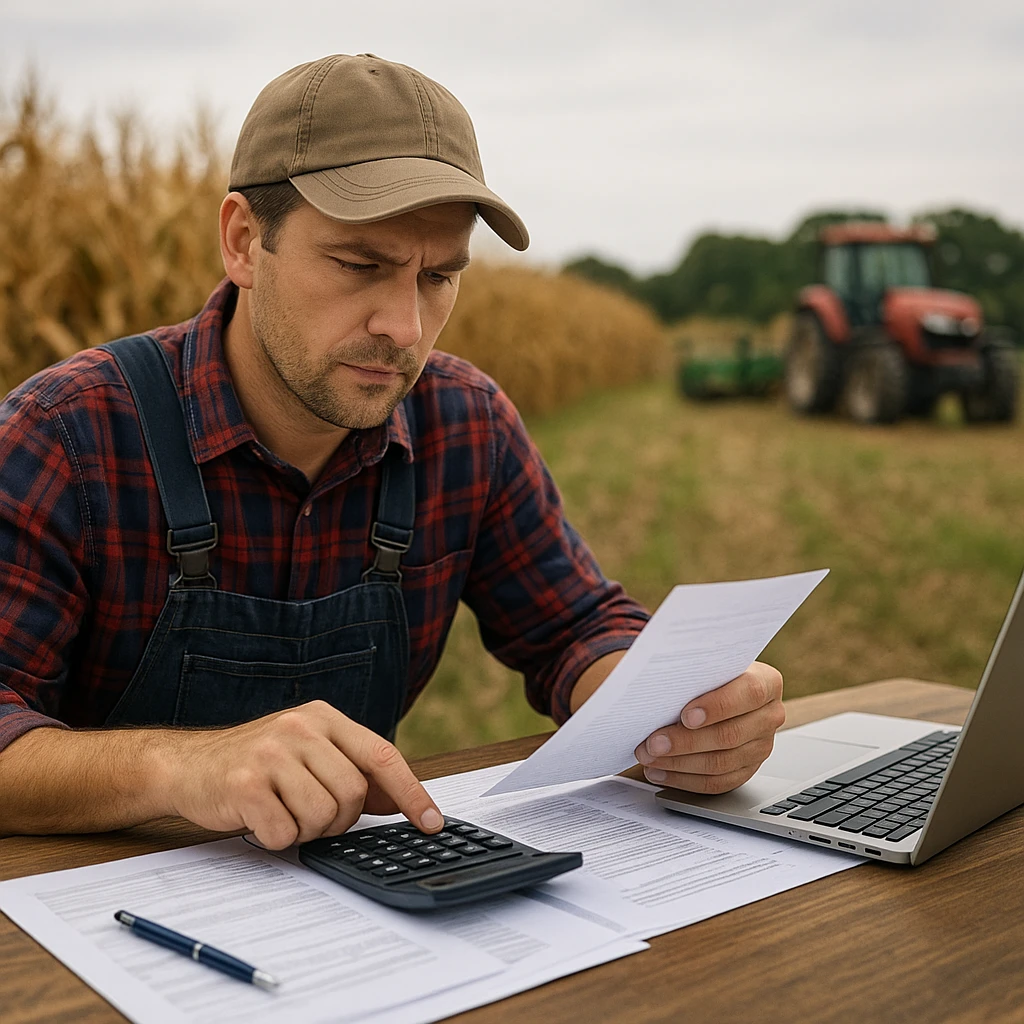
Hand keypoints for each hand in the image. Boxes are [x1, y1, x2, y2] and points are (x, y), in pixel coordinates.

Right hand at [155, 700, 442, 848]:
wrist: (187, 766)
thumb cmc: (256, 764)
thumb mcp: (309, 755)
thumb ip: (353, 772)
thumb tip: (401, 801)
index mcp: (323, 717)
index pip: (382, 755)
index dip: (412, 792)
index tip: (432, 822)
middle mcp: (300, 727)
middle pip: (353, 794)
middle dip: (340, 819)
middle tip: (312, 815)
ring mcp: (271, 752)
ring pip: (323, 816)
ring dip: (307, 830)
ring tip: (283, 813)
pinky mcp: (245, 782)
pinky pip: (286, 833)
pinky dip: (278, 839)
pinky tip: (261, 819)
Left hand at [632, 662, 784, 793]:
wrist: (720, 687)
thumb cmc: (709, 671)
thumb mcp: (706, 661)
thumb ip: (693, 668)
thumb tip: (652, 671)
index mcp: (767, 682)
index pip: (749, 693)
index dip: (717, 706)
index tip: (686, 715)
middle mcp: (769, 715)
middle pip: (730, 735)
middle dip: (686, 741)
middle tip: (653, 743)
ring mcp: (761, 746)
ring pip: (721, 763)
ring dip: (679, 763)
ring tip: (650, 757)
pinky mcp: (747, 769)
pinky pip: (717, 782)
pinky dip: (684, 779)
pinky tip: (661, 771)